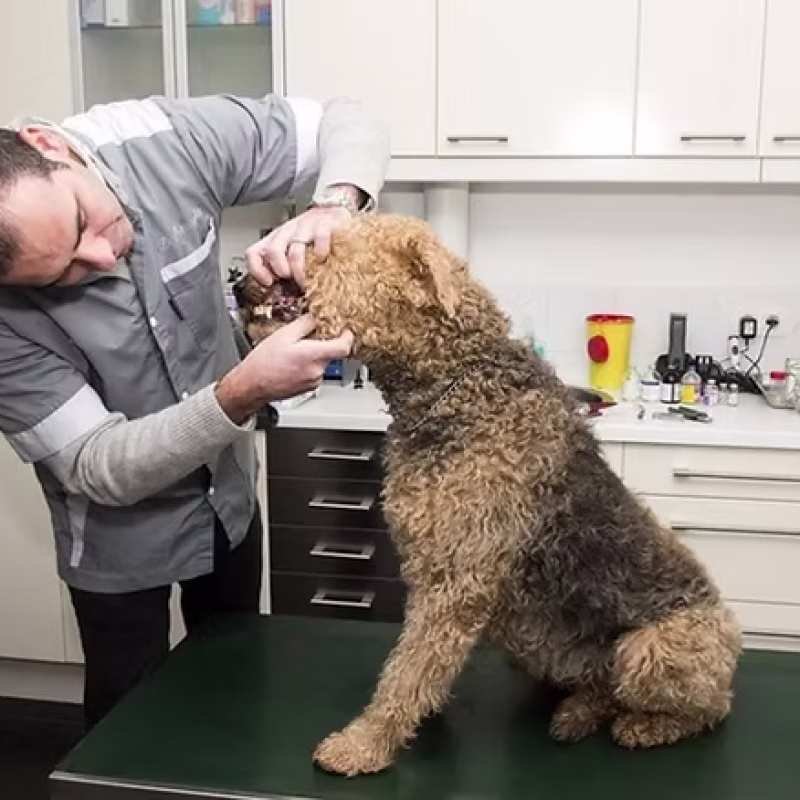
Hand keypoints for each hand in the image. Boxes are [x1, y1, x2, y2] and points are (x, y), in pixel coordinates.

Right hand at [216, 315, 353, 424]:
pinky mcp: (308, 388)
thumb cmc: (263, 363)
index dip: (347, 336)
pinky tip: (291, 363)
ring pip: (321, 363)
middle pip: (331, 354)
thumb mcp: (283, 334)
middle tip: (307, 338)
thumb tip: (316, 318)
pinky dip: (307, 365)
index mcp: (314, 356)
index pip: (344, 347)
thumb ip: (304, 324)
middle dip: (322, 344)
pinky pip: (314, 372)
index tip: (345, 330)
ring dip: (313, 355)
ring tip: (293, 353)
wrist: (251, 386)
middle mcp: (317, 371)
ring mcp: (313, 382)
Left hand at [245, 205, 351, 288]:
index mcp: (275, 240)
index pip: (254, 253)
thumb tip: (283, 292)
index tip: (269, 282)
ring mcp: (304, 228)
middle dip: (282, 271)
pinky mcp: (324, 225)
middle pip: (273, 252)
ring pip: (295, 251)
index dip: (257, 270)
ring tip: (308, 280)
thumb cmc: (311, 235)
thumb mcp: (292, 249)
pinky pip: (320, 238)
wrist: (331, 211)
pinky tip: (323, 258)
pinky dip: (321, 252)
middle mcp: (286, 233)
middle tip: (292, 280)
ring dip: (301, 271)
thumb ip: (285, 265)